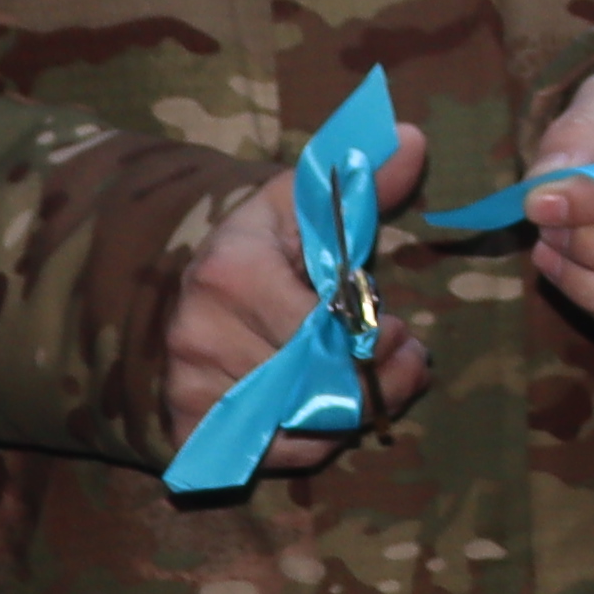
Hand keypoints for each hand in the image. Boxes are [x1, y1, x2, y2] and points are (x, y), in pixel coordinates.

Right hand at [164, 123, 429, 468]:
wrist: (182, 286)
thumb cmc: (259, 241)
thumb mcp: (303, 201)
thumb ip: (362, 180)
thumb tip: (412, 138)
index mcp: (230, 272)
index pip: (322, 326)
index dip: (372, 335)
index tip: (398, 328)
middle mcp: (200, 335)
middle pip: (316, 383)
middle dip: (378, 377)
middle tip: (406, 360)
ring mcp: (191, 388)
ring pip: (302, 426)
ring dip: (356, 411)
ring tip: (380, 382)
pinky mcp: (189, 431)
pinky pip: (275, 456)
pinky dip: (317, 440)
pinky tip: (332, 409)